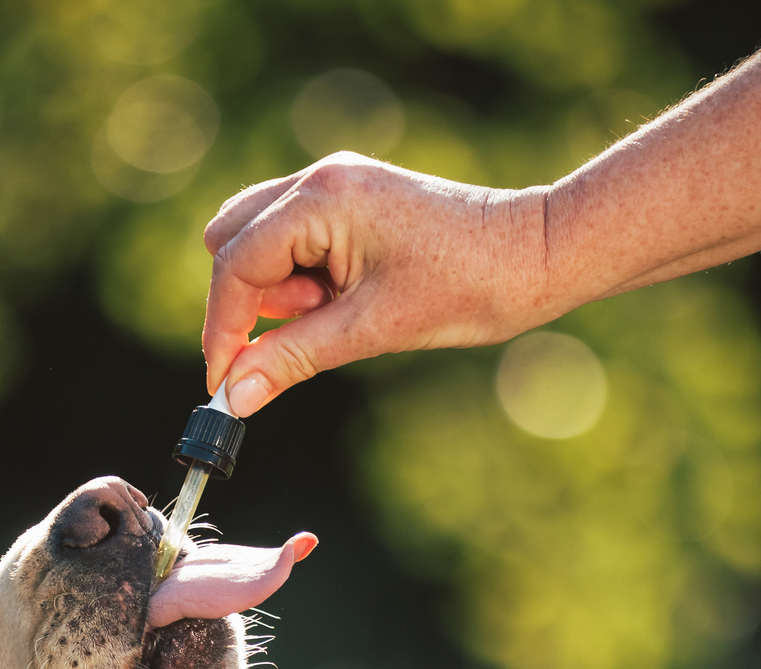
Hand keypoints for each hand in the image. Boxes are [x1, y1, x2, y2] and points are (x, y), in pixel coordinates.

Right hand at [201, 154, 549, 415]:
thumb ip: (291, 358)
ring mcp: (334, 184)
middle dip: (249, 300)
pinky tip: (342, 298)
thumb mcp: (370, 331)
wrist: (536, 255)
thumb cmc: (468, 286)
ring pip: (257, 240)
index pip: (236, 265)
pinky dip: (299, 278)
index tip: (225, 383)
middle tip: (299, 332)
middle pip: (230, 240)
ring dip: (277, 290)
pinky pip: (291, 239)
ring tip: (335, 311)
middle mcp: (320, 178)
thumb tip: (233, 397)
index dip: (224, 329)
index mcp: (322, 199)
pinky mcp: (349, 200)